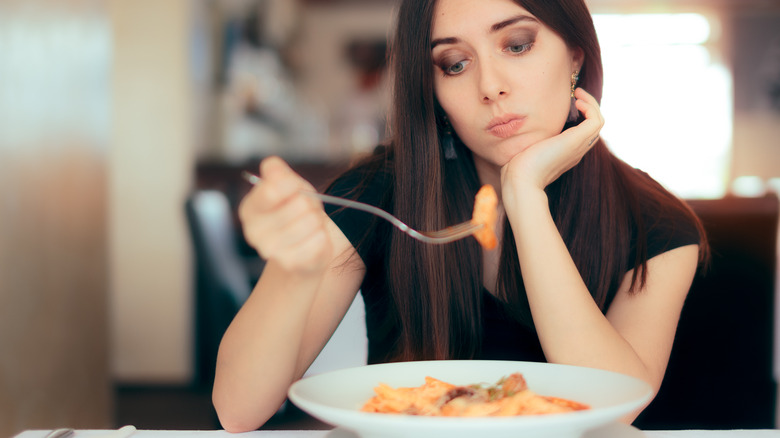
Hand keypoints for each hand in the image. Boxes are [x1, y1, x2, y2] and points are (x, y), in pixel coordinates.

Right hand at [238, 156, 332, 274]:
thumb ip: (277, 172)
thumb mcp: (288, 185)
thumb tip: (271, 166)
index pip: (272, 189)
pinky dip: (322, 237)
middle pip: (299, 204)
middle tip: (305, 211)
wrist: (305, 247)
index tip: (295, 188)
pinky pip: (320, 240)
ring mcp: (272, 251)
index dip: (292, 184)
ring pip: (311, 221)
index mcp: (249, 209)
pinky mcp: (291, 264)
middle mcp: (254, 233)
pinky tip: (312, 240)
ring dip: (317, 221)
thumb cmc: (295, 212)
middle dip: (309, 204)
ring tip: (310, 225)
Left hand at [500, 88, 603, 195]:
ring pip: (598, 122)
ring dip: (591, 104)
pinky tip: (577, 101)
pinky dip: (590, 107)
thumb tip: (520, 130)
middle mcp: (576, 151)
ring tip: (578, 94)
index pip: (583, 133)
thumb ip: (531, 141)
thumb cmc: (517, 168)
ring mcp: (578, 146)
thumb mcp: (527, 150)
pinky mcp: (576, 141)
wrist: (521, 180)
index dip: (581, 116)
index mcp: (566, 154)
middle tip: (576, 94)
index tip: (569, 103)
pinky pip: (596, 121)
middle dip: (588, 107)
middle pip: (594, 127)